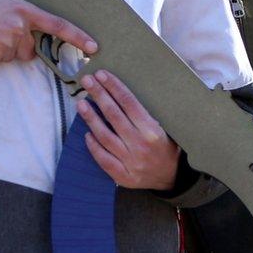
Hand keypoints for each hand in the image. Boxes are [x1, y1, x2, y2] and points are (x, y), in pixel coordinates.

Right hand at [0, 0, 94, 64]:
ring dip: (6, 48)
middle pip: (31, 48)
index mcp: (24, 11)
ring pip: (15, 55)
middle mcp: (20, 30)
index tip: (93, 47)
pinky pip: (0, 59)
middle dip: (21, 44)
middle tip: (1, 30)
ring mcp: (8, 46)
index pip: (57, 25)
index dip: (78, 37)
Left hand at [77, 71, 180, 189]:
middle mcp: (140, 144)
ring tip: (81, 103)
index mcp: (152, 130)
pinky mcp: (123, 175)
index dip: (114, 87)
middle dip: (99, 95)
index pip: (129, 103)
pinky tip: (86, 133)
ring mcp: (130, 161)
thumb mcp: (163, 128)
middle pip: (114, 115)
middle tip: (87, 81)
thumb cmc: (166, 147)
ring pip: (105, 136)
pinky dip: (93, 145)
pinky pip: (103, 158)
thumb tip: (120, 93)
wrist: (172, 177)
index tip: (102, 74)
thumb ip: (144, 115)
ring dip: (91, 118)